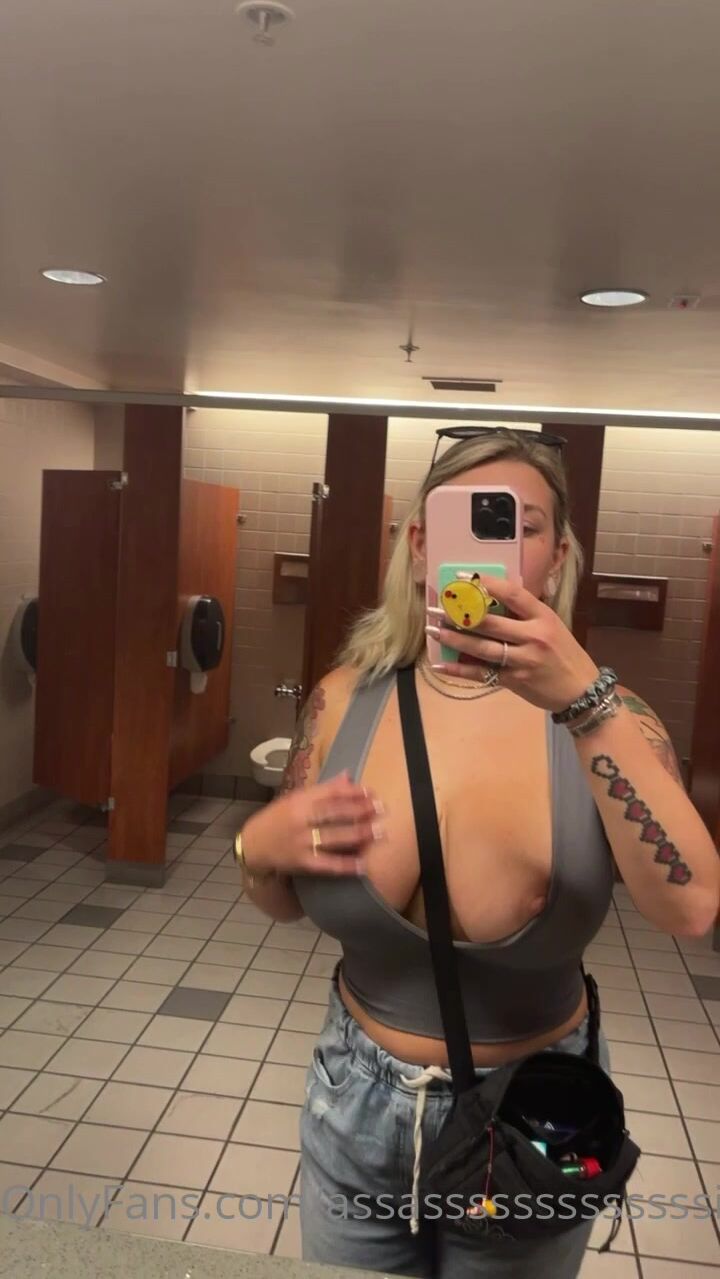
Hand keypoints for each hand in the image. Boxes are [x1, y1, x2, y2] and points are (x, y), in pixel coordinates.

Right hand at [241, 771, 384, 878]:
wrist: (253, 846)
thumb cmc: (278, 819)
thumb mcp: (296, 799)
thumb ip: (324, 790)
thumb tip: (348, 776)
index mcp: (300, 800)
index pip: (330, 793)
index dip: (353, 792)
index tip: (372, 792)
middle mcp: (301, 819)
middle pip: (335, 813)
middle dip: (360, 810)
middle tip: (381, 810)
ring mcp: (302, 842)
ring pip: (334, 837)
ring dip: (359, 834)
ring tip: (379, 832)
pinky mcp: (302, 862)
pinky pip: (328, 864)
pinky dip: (346, 865)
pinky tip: (363, 865)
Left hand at [426, 574, 599, 713]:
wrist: (581, 690)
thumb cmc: (564, 654)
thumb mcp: (551, 625)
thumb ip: (525, 614)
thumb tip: (490, 599)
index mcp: (542, 616)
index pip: (512, 593)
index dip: (485, 583)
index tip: (461, 577)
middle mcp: (533, 636)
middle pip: (489, 622)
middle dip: (459, 614)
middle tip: (437, 608)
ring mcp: (523, 659)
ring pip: (482, 648)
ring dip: (454, 639)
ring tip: (434, 631)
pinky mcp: (515, 680)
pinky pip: (482, 674)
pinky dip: (460, 669)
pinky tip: (441, 664)